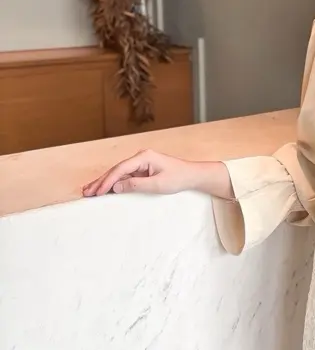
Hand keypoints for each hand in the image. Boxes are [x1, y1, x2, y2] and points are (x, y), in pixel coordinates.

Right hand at [82, 149, 201, 196]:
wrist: (192, 176)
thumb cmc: (179, 178)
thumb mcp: (158, 184)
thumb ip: (136, 185)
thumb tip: (116, 187)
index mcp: (143, 157)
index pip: (120, 169)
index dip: (107, 181)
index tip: (98, 192)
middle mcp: (140, 157)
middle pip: (116, 170)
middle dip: (101, 181)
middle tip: (86, 192)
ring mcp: (140, 163)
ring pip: (118, 173)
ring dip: (105, 182)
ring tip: (89, 191)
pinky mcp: (142, 170)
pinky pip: (125, 177)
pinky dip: (115, 183)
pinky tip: (105, 189)